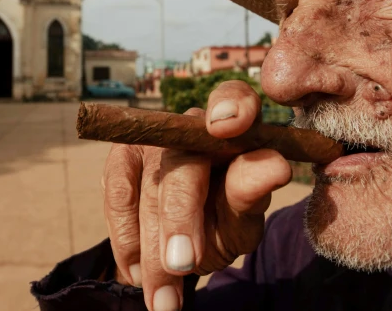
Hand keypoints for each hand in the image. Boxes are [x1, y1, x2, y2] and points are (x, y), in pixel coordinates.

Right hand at [101, 81, 292, 310]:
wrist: (187, 239)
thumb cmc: (225, 219)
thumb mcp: (244, 218)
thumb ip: (251, 194)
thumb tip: (274, 164)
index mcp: (237, 126)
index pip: (235, 100)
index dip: (231, 107)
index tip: (227, 126)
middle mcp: (192, 124)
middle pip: (183, 163)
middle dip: (179, 218)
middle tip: (182, 265)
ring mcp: (152, 138)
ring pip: (148, 189)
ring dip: (151, 249)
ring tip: (164, 297)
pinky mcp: (120, 158)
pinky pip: (117, 196)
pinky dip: (126, 241)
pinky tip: (137, 273)